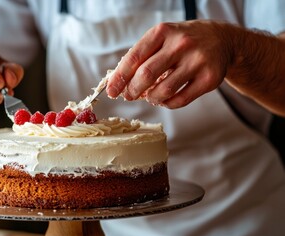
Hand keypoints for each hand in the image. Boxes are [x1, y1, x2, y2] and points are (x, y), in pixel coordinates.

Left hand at [106, 20, 232, 107]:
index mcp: (163, 32)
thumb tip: (118, 82)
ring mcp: (197, 61)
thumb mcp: (162, 38)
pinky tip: (164, 99)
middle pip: (147, 74)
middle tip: (129, 96)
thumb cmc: (183, 41)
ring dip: (151, 98)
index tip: (112, 90)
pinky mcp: (209, 79)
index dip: (120, 77)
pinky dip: (167, 104)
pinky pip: (181, 100)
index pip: (134, 57)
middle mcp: (181, 44)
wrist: (222, 39)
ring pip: (164, 90)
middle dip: (132, 90)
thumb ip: (142, 56)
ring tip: (150, 97)